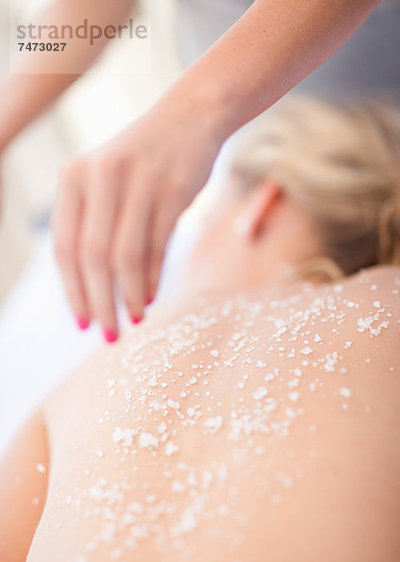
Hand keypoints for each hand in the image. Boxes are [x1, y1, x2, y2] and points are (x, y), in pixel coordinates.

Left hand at [52, 97, 222, 341]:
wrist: (188, 119)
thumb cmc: (140, 160)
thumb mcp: (103, 180)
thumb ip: (90, 225)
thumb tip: (89, 291)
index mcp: (74, 177)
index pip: (64, 247)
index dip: (72, 291)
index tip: (82, 323)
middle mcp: (102, 177)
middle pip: (95, 258)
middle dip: (101, 303)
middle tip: (109, 335)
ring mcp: (139, 183)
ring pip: (129, 257)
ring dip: (131, 297)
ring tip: (134, 320)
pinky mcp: (174, 191)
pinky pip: (158, 247)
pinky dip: (153, 279)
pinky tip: (151, 297)